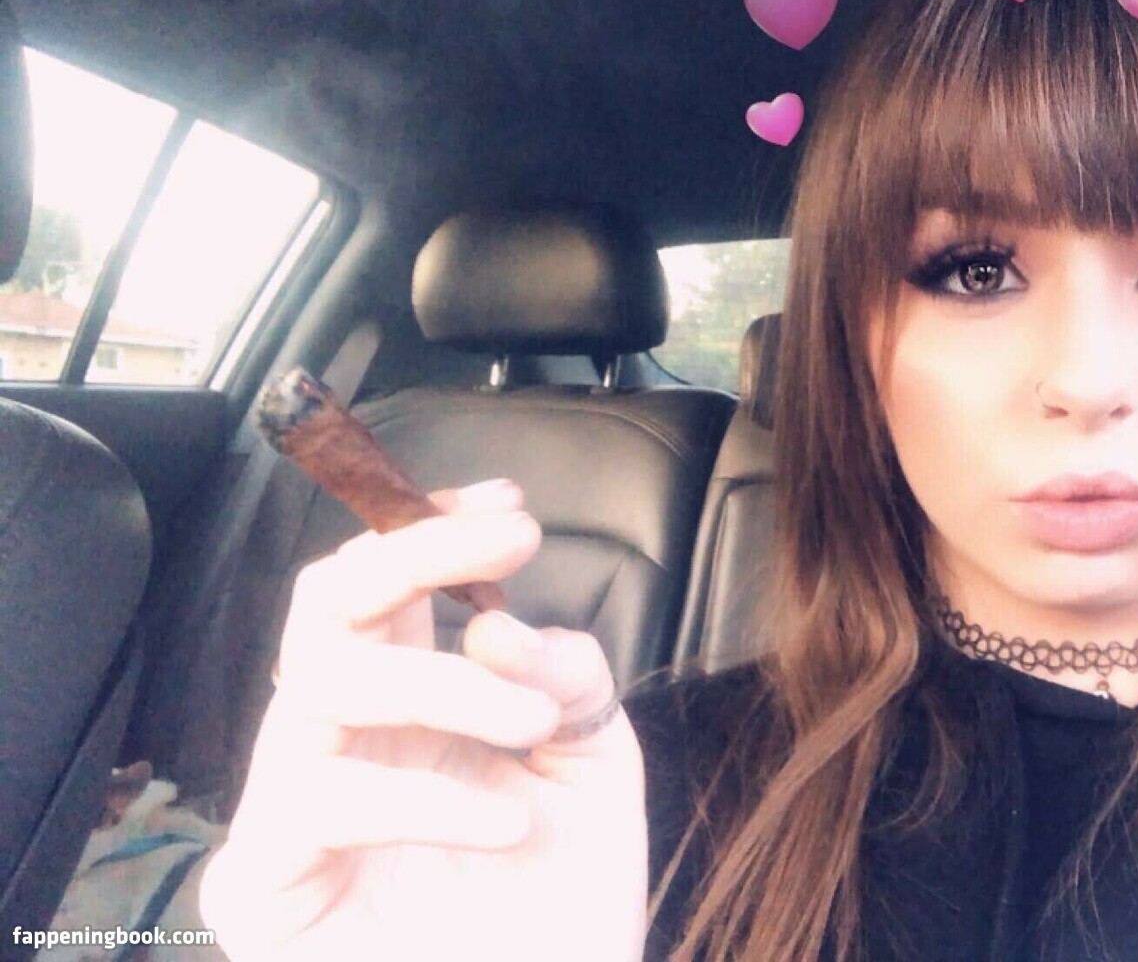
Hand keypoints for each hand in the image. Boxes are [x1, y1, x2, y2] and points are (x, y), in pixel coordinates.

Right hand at [198, 479, 647, 960]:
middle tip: (512, 546)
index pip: (387, 589)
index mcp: (415, 707)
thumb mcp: (596, 770)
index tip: (507, 508)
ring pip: (318, 684)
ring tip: (532, 731)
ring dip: (444, 684)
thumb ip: (570, 682)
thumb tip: (499, 624)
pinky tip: (505, 822)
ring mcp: (297, 809)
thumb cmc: (562, 906)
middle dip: (415, 553)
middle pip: (326, 605)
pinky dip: (420, 798)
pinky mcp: (265, 885)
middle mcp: (347, 744)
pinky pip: (313, 800)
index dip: (430, 530)